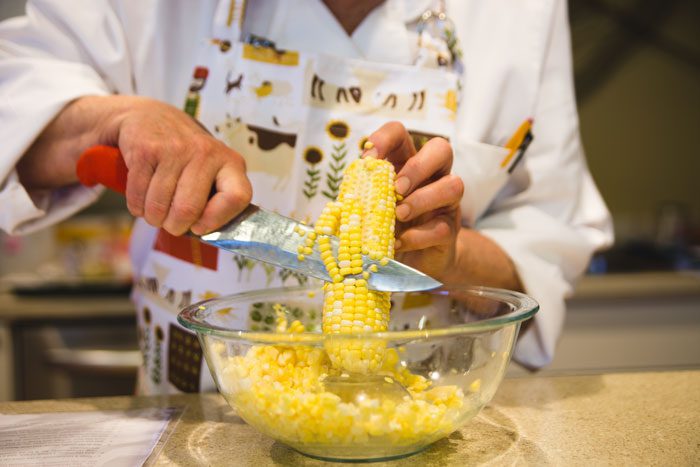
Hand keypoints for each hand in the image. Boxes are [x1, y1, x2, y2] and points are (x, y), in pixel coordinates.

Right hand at [20, 95, 251, 235]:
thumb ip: (216, 200)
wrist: (150, 117)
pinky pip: (138, 197)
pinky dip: (137, 207)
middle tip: (172, 223)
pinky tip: (142, 200)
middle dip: (175, 226)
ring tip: (156, 210)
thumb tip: (208, 234)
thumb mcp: (211, 172)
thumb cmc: (186, 158)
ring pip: (159, 207)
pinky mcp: (145, 150)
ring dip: (153, 218)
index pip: (237, 197)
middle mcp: (206, 152)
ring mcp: (175, 149)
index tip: (201, 227)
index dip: (217, 219)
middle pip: (188, 210)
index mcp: (231, 162)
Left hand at [364, 122, 463, 280]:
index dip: (385, 138)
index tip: (368, 158)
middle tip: (397, 188)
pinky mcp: (449, 231)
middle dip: (418, 167)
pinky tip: (398, 243)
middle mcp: (432, 177)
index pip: (401, 134)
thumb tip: (342, 204)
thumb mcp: (369, 210)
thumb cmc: (387, 228)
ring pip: (453, 185)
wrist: (412, 261)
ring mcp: (445, 203)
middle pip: (441, 149)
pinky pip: (442, 227)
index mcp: (405, 164)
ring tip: (399, 215)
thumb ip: (359, 200)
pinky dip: (417, 236)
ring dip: (423, 199)